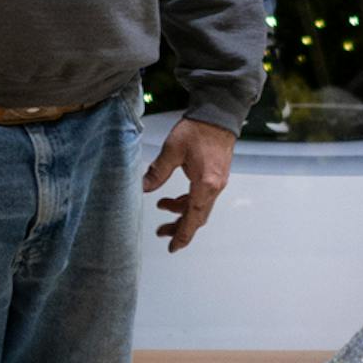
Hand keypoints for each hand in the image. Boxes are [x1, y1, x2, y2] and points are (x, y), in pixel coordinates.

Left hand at [140, 116, 233, 251]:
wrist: (218, 116)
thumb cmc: (198, 130)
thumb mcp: (172, 150)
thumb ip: (158, 171)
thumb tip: (144, 188)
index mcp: (205, 184)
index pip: (193, 217)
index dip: (182, 234)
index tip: (173, 247)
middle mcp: (215, 187)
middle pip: (197, 216)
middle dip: (179, 227)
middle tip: (161, 233)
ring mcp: (217, 183)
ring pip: (199, 207)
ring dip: (181, 213)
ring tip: (162, 207)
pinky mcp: (216, 177)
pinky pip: (201, 197)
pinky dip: (187, 202)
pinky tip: (172, 197)